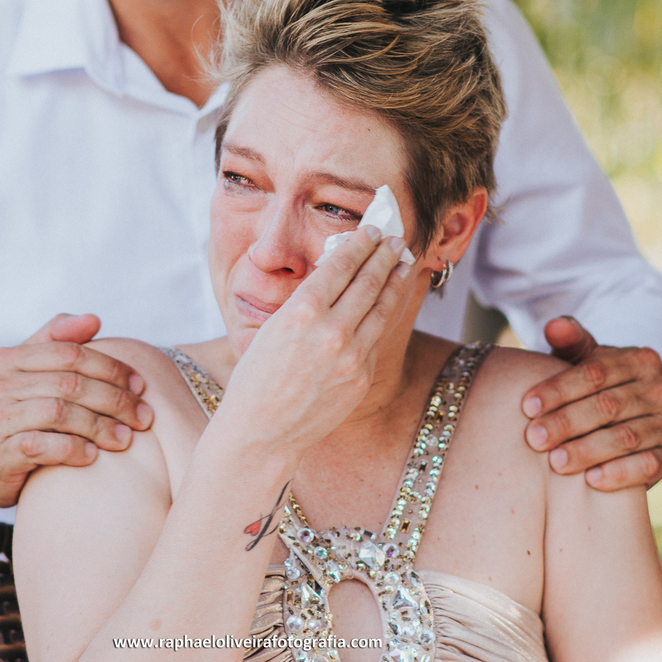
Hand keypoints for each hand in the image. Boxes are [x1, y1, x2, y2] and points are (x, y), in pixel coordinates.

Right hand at [0, 313, 150, 508]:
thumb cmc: (15, 414)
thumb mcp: (29, 374)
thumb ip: (58, 342)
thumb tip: (94, 319)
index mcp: (8, 359)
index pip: (70, 353)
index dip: (110, 367)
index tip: (140, 385)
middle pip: (69, 383)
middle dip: (114, 400)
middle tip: (143, 417)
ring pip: (58, 412)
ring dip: (99, 426)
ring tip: (125, 439)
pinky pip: (40, 446)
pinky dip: (72, 449)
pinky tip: (92, 456)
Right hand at [214, 228, 410, 460]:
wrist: (262, 430)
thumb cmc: (257, 377)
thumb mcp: (273, 327)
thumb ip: (306, 302)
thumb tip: (336, 275)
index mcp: (302, 311)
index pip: (342, 265)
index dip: (362, 243)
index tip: (373, 231)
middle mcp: (331, 330)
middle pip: (369, 280)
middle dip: (386, 255)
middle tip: (397, 239)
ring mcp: (352, 356)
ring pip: (383, 307)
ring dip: (396, 280)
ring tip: (405, 262)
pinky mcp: (362, 376)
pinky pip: (378, 337)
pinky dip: (387, 313)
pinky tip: (391, 301)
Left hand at [521, 316, 661, 489]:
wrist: (640, 411)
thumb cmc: (600, 383)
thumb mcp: (587, 358)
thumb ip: (571, 341)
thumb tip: (553, 325)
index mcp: (639, 359)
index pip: (595, 372)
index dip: (559, 389)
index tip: (527, 406)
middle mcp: (660, 389)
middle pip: (608, 406)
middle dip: (567, 423)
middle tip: (534, 439)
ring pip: (626, 436)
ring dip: (588, 450)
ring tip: (556, 462)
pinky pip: (650, 464)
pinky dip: (622, 473)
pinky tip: (593, 481)